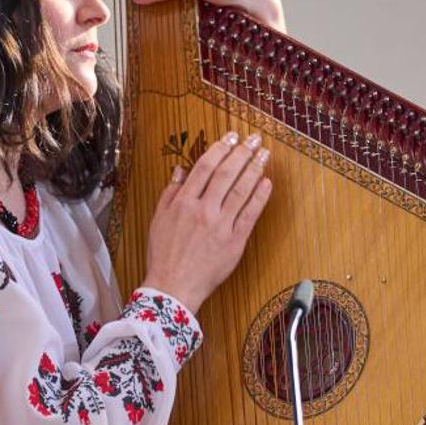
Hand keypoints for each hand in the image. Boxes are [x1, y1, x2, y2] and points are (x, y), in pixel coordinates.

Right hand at [141, 131, 273, 313]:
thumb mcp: (158, 219)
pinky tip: (267, 183)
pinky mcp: (234, 243)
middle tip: (254, 139)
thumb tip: (181, 169)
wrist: (172, 287)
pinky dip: (259, 198)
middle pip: (226, 174)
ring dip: (254, 170)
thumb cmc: (163, 254)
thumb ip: (170, 192)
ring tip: (264, 155)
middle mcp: (203, 210)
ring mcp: (220, 226)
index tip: (232, 136)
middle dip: (242, 153)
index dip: (220, 148)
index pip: (205, 167)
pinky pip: (250, 215)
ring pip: (241, 191)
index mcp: (183, 202)